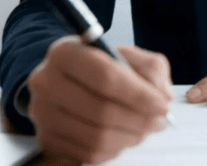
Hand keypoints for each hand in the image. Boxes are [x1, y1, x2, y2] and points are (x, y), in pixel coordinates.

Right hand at [27, 36, 172, 164]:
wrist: (66, 81)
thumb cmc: (99, 66)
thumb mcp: (127, 55)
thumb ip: (150, 69)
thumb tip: (162, 98)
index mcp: (65, 52)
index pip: (106, 77)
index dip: (139, 95)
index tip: (163, 105)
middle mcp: (46, 81)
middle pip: (101, 110)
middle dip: (139, 119)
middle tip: (160, 120)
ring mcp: (43, 113)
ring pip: (96, 136)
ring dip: (130, 136)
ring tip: (145, 128)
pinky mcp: (47, 138)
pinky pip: (88, 152)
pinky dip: (115, 148)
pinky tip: (125, 136)